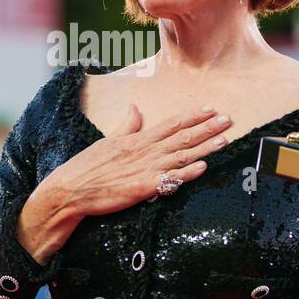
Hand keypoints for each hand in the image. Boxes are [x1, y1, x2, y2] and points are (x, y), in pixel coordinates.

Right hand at [17, 104, 233, 260]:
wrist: (70, 190)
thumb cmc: (87, 167)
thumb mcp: (108, 141)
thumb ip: (126, 126)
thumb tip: (135, 108)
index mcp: (137, 139)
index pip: (171, 124)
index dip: (192, 116)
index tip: (211, 108)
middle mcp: (144, 151)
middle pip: (182, 137)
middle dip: (207, 128)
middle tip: (229, 120)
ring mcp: (145, 169)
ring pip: (181, 156)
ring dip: (204, 147)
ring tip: (224, 140)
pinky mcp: (142, 188)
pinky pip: (169, 180)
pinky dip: (187, 173)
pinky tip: (203, 167)